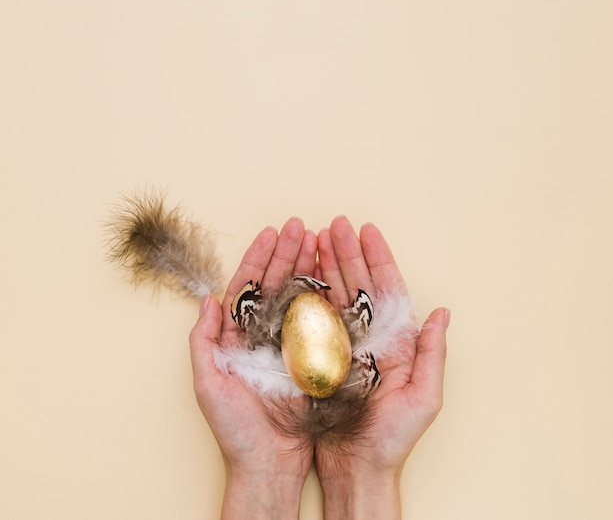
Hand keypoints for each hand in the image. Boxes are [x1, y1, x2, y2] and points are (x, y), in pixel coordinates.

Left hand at [189, 217, 315, 519]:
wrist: (269, 464)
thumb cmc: (235, 428)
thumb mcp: (208, 383)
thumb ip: (203, 340)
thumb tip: (207, 299)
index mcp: (238, 336)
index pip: (248, 287)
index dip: (258, 258)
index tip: (271, 233)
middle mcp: (264, 334)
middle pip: (276, 283)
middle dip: (287, 253)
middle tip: (300, 226)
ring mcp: (289, 343)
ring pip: (299, 295)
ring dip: (307, 266)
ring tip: (317, 239)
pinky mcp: (312, 356)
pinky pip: (319, 319)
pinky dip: (324, 295)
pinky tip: (330, 273)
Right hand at [315, 216, 449, 519]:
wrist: (357, 469)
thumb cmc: (393, 438)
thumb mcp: (423, 398)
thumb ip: (432, 354)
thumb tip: (442, 312)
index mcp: (395, 340)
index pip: (386, 288)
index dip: (378, 258)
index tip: (368, 230)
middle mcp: (368, 336)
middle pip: (357, 284)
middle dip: (347, 252)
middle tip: (336, 224)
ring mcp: (342, 344)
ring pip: (334, 294)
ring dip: (326, 265)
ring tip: (316, 238)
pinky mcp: (318, 356)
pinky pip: (313, 318)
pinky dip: (308, 293)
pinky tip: (302, 272)